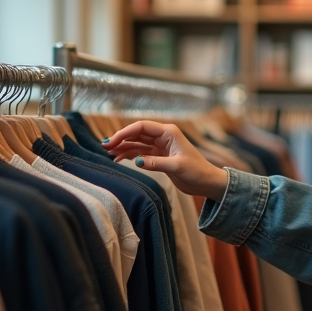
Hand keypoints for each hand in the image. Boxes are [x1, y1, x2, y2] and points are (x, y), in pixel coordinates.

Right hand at [104, 120, 229, 200]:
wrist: (206, 182)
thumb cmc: (197, 171)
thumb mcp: (177, 166)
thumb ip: (156, 163)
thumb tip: (137, 161)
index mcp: (169, 132)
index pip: (142, 127)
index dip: (125, 132)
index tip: (112, 141)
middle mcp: (163, 137)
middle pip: (137, 134)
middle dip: (121, 139)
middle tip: (105, 147)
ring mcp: (160, 147)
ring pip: (137, 144)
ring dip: (123, 147)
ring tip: (109, 153)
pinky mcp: (159, 157)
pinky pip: (141, 153)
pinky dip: (130, 155)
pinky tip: (119, 159)